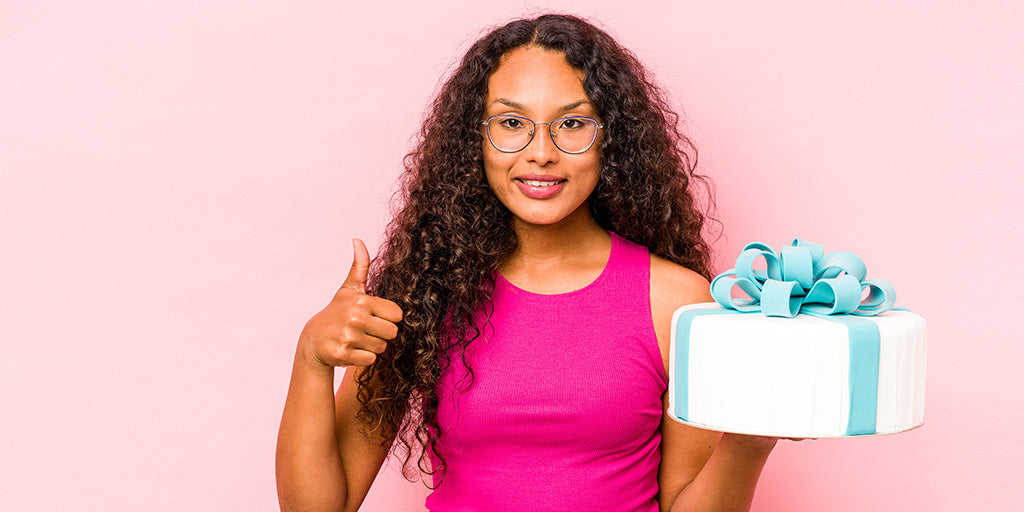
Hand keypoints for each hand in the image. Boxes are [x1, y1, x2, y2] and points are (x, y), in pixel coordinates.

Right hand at [298, 239, 403, 369]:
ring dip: (371, 346)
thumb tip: (357, 240)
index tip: (372, 317)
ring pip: (382, 348)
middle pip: (392, 333)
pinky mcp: (343, 354)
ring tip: (355, 340)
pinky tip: (350, 350)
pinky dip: (363, 358)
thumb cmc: (337, 312)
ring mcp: (349, 336)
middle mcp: (356, 317)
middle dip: (381, 334)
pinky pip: (370, 359)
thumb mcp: (349, 289)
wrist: (313, 340)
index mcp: (362, 301)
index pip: (398, 315)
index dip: (387, 318)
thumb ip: (360, 266)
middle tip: (364, 331)